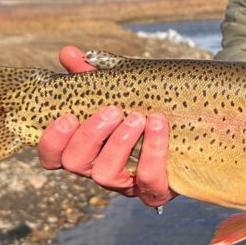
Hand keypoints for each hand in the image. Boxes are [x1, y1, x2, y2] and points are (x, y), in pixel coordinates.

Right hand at [37, 46, 174, 207]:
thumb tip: (68, 53)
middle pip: (75, 163)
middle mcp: (98, 168)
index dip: (52, 140)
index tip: (67, 117)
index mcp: (85, 147)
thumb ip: (92, 74)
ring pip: (106, 174)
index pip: (52, 156)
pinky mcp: (154, 192)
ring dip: (119, 143)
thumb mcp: (119, 89)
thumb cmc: (144, 109)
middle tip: (111, 110)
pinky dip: (153, 152)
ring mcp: (125, 184)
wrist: (193, 128)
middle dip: (90, 135)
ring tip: (137, 117)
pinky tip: (159, 125)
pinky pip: (148, 181)